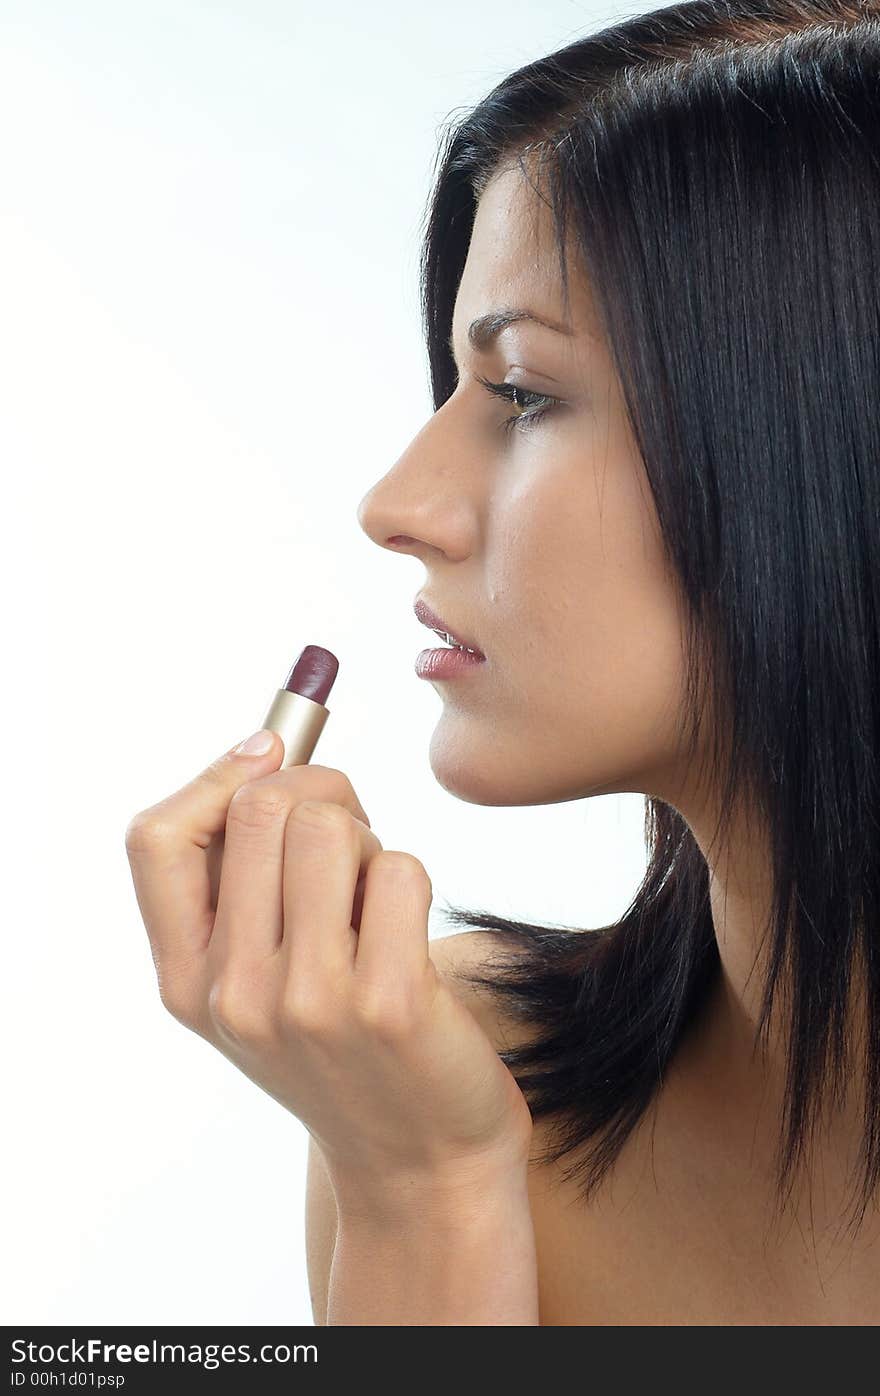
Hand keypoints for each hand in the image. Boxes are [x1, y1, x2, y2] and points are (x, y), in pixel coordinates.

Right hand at [124, 732, 532, 1217]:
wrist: (418, 1164)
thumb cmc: (347, 1048)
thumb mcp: (262, 983)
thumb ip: (246, 883)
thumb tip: (266, 750)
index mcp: (189, 982)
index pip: (154, 838)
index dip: (217, 778)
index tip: (270, 758)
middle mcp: (235, 993)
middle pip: (258, 807)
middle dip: (320, 794)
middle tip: (352, 839)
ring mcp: (309, 1002)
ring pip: (329, 827)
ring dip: (369, 841)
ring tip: (377, 898)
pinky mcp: (389, 1003)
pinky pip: (399, 871)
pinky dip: (413, 881)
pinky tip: (409, 937)